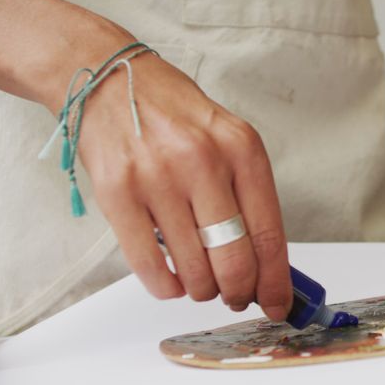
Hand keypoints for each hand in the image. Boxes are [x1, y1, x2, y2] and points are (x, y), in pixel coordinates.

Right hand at [72, 40, 292, 320]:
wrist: (108, 80)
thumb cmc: (172, 115)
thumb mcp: (225, 140)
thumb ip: (246, 195)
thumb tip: (264, 263)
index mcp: (241, 149)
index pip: (269, 233)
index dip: (275, 281)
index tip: (277, 304)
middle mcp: (202, 161)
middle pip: (234, 260)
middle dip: (238, 292)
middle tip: (234, 296)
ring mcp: (157, 177)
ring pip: (193, 270)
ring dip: (201, 290)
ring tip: (200, 284)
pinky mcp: (118, 193)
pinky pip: (149, 265)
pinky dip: (165, 287)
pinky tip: (171, 282)